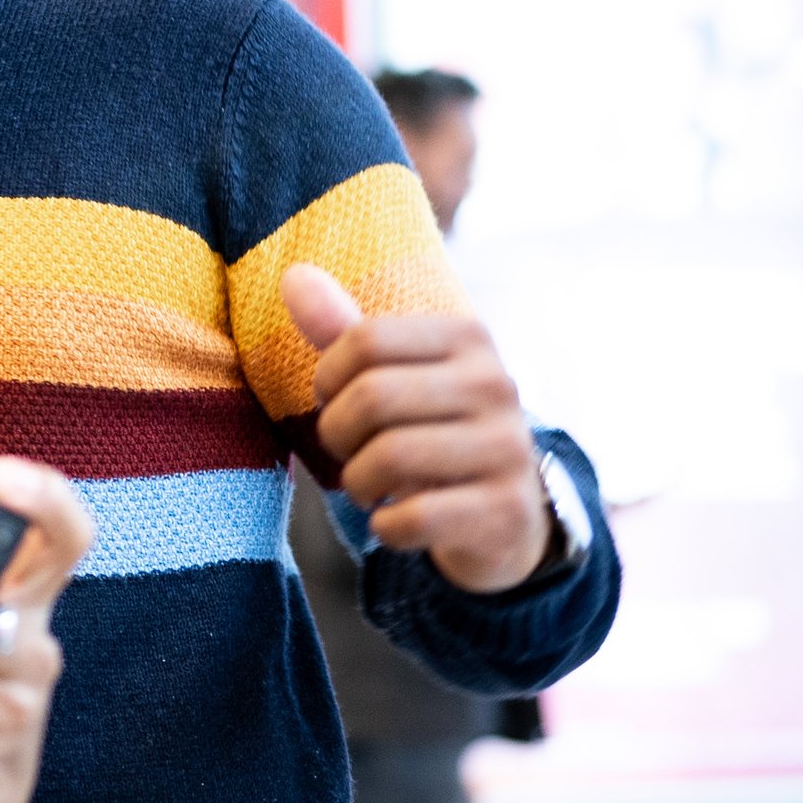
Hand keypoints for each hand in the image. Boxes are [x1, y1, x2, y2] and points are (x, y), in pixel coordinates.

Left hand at [284, 262, 549, 593]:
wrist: (509, 512)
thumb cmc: (433, 431)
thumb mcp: (395, 376)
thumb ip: (343, 330)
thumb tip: (293, 275)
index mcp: (468, 337)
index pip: (365, 341)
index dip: (328, 378)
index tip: (334, 401)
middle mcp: (496, 386)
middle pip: (372, 398)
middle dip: (338, 434)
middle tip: (347, 452)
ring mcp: (508, 449)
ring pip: (389, 458)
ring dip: (358, 483)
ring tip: (368, 488)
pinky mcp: (507, 510)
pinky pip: (416, 517)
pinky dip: (386, 527)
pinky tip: (395, 521)